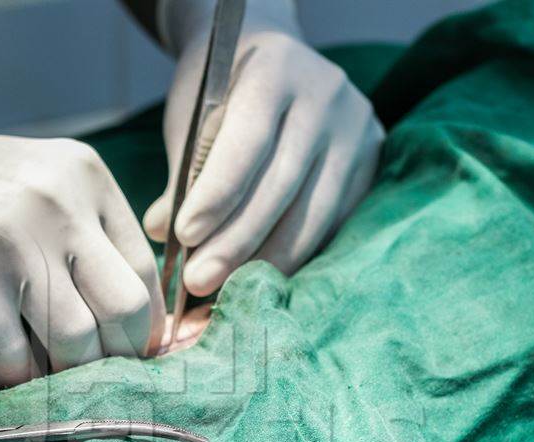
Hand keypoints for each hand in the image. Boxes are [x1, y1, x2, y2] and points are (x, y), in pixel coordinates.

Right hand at [0, 90, 163, 385]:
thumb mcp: (31, 184)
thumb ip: (82, 234)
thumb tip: (129, 323)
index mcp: (85, 176)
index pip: (144, 269)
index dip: (145, 325)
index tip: (130, 354)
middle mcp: (59, 204)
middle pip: (126, 310)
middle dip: (118, 358)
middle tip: (97, 378)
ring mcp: (13, 242)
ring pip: (77, 343)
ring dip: (65, 376)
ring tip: (48, 378)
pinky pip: (17, 360)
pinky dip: (18, 381)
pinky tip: (6, 373)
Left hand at [144, 0, 384, 294]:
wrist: (273, 59)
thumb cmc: (221, 90)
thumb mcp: (193, 115)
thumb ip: (183, 173)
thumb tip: (161, 232)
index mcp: (276, 70)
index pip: (248, 142)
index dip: (217, 195)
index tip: (184, 236)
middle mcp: (326, 96)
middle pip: (282, 185)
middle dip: (236, 241)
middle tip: (198, 281)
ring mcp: (357, 130)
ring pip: (313, 212)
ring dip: (266, 260)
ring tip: (225, 291)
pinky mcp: (372, 162)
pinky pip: (333, 221)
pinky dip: (296, 254)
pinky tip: (262, 278)